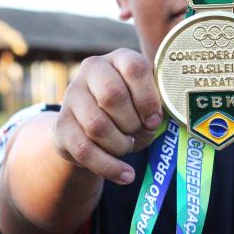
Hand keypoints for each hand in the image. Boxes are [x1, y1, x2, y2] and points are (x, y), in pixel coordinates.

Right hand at [50, 48, 163, 184]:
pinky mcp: (61, 126)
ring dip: (121, 145)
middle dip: (132, 123)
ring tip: (128, 147)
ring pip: (98, 126)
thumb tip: (172, 120)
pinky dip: (110, 167)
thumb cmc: (131, 110)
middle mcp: (91, 70)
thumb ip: (159, 105)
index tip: (155, 120)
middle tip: (140, 132)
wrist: (92, 128)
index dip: (148, 98)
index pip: (135, 68)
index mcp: (119, 59)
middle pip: (112, 96)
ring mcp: (72, 96)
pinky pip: (85, 150)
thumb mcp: (146, 101)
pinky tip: (126, 175)